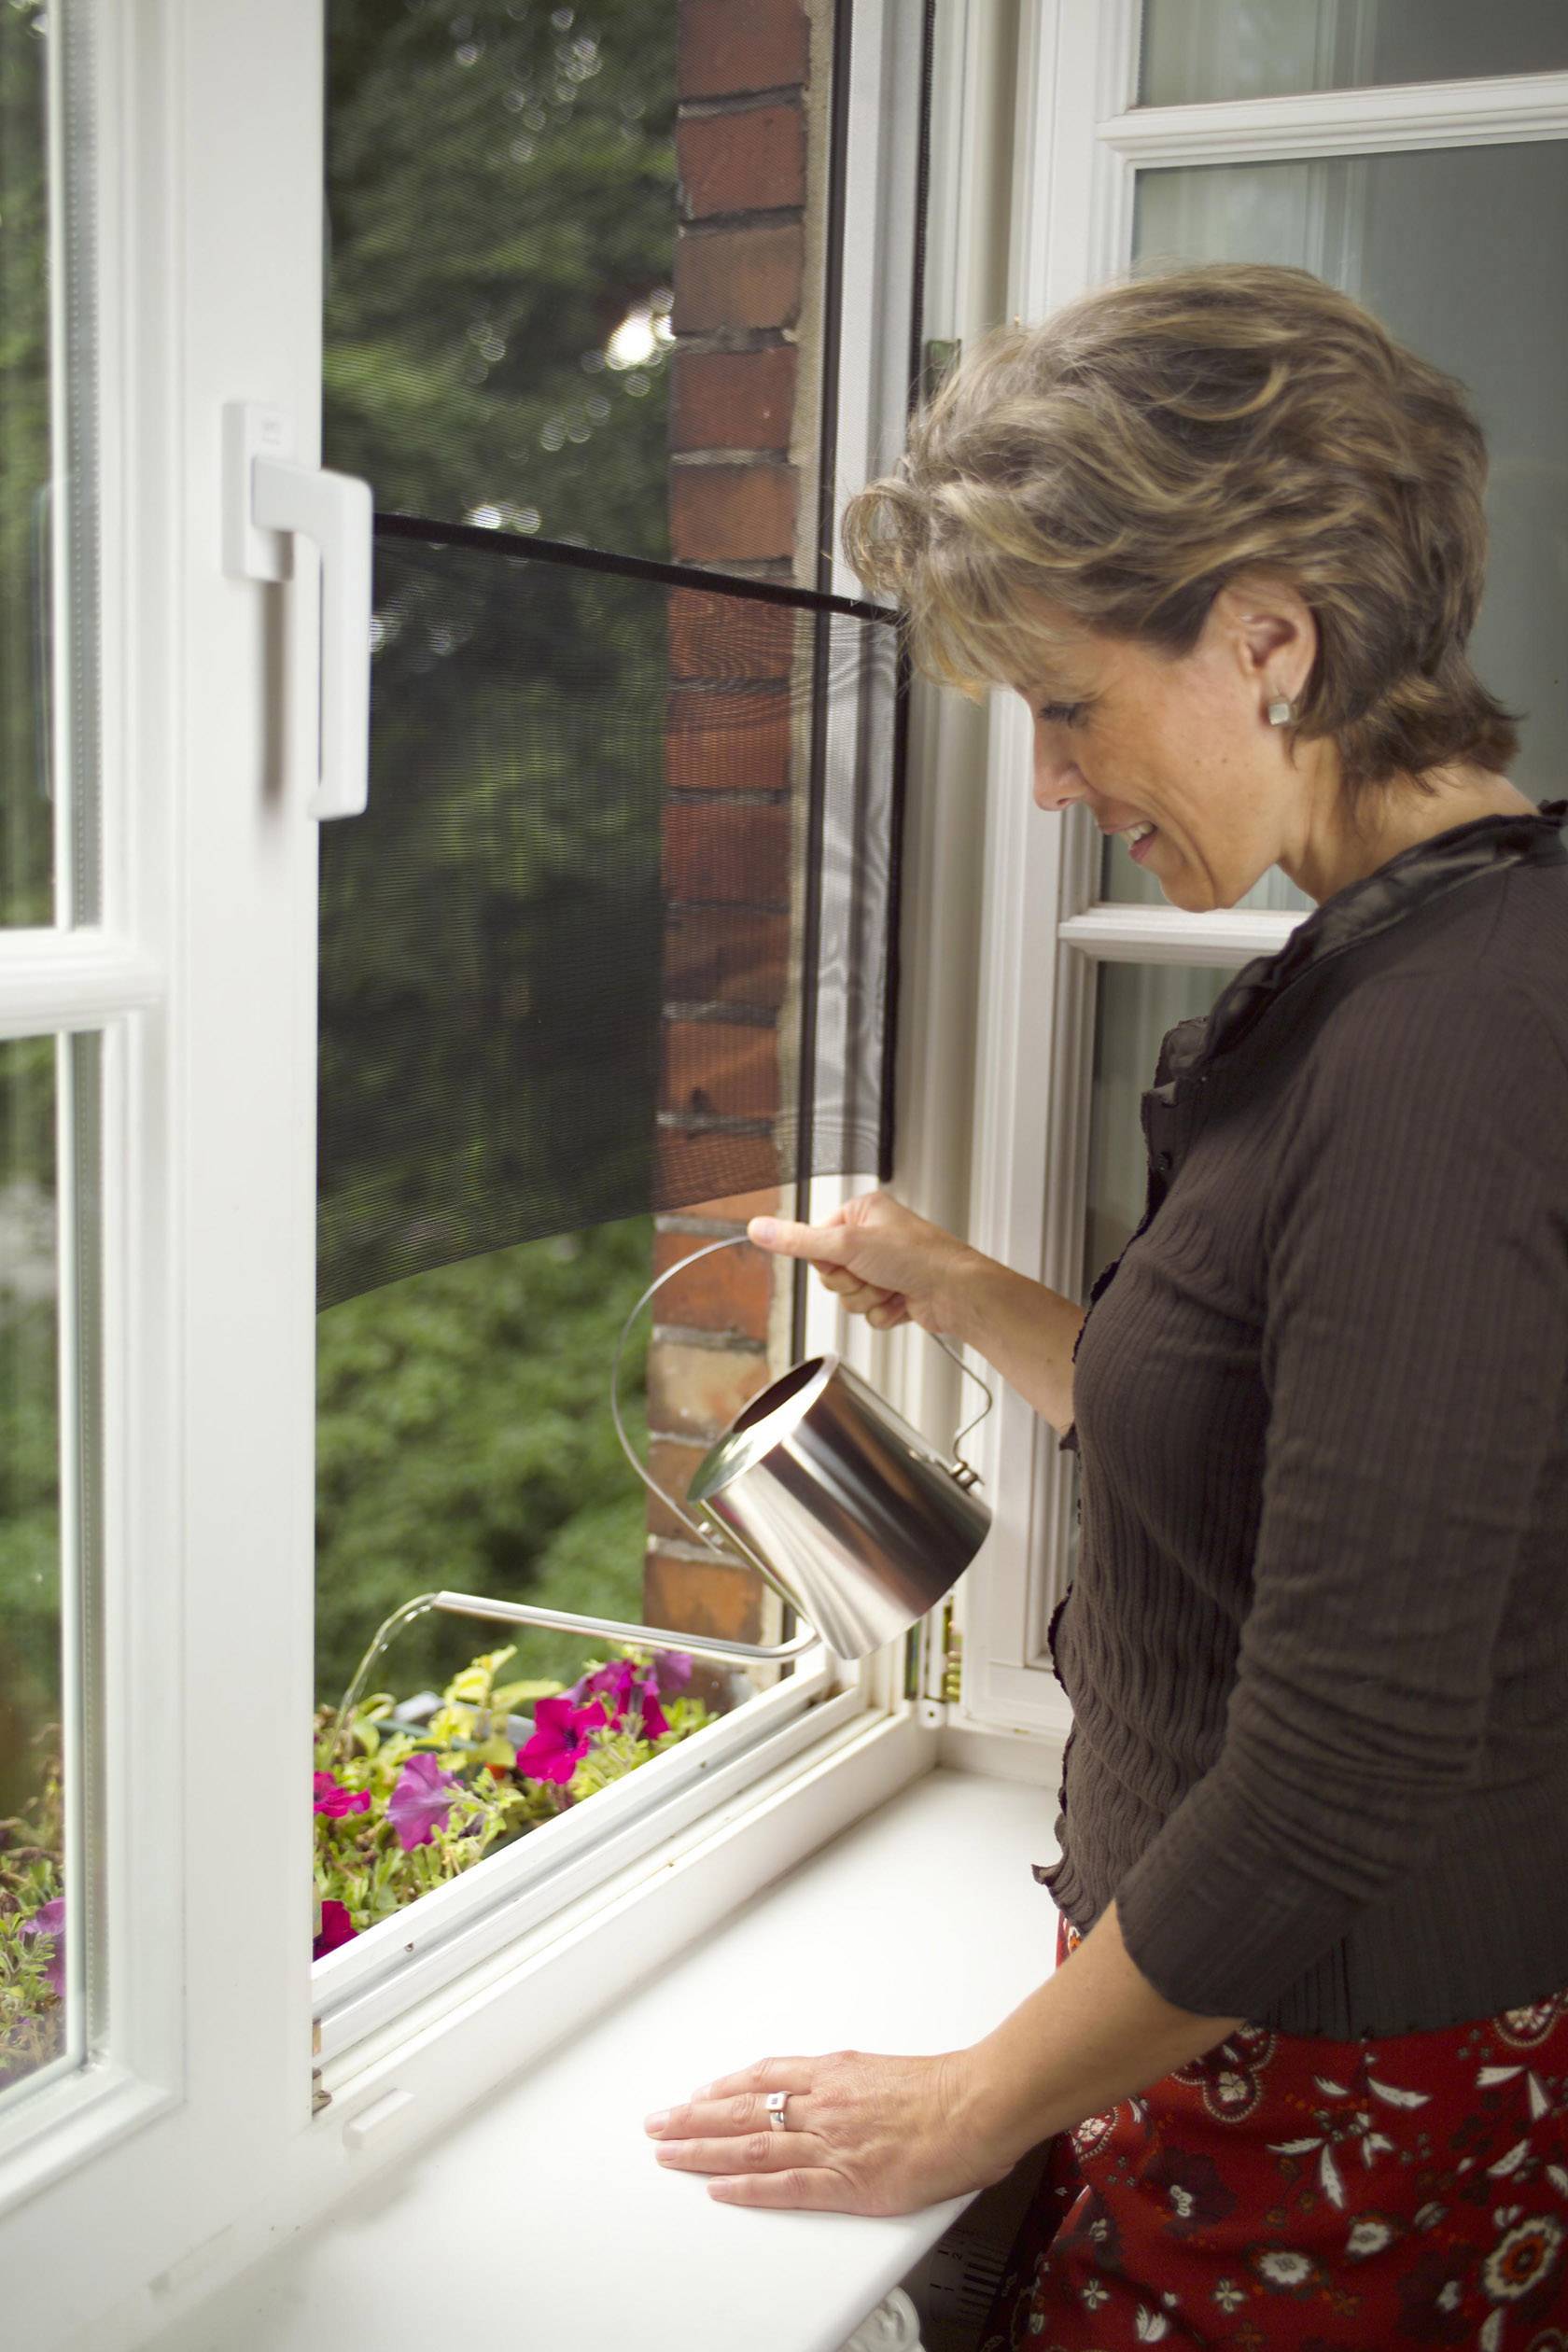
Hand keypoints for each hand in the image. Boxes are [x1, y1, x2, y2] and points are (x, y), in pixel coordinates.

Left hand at [642, 2046, 1013, 2215]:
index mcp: (834, 2072)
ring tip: (666, 2152)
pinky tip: (716, 2188)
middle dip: (693, 2117)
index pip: (763, 2078)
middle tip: (657, 2122)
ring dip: (701, 2148)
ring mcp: (830, 2142)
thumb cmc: (948, 2089)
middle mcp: (822, 2103)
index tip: (697, 2094)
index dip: (724, 2088)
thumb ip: (858, 2084)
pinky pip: (783, 2186)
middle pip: (742, 2109)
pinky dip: (745, 2187)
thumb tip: (849, 2091)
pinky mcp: (845, 2181)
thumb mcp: (890, 2071)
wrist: (978, 2104)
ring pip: (749, 2144)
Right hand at [746, 1190, 977, 1339]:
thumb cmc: (918, 1256)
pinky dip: (883, 1312)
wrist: (956, 1293)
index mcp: (862, 1213)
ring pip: (848, 1296)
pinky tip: (902, 1300)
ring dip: (867, 1298)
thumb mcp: (848, 1244)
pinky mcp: (895, 1294)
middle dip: (851, 1282)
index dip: (828, 1258)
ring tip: (892, 1286)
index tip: (845, 1257)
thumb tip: (759, 1227)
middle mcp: (873, 1238)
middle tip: (874, 1273)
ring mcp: (885, 1268)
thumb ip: (799, 1240)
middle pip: (830, 1272)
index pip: (816, 1240)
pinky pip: (867, 1312)